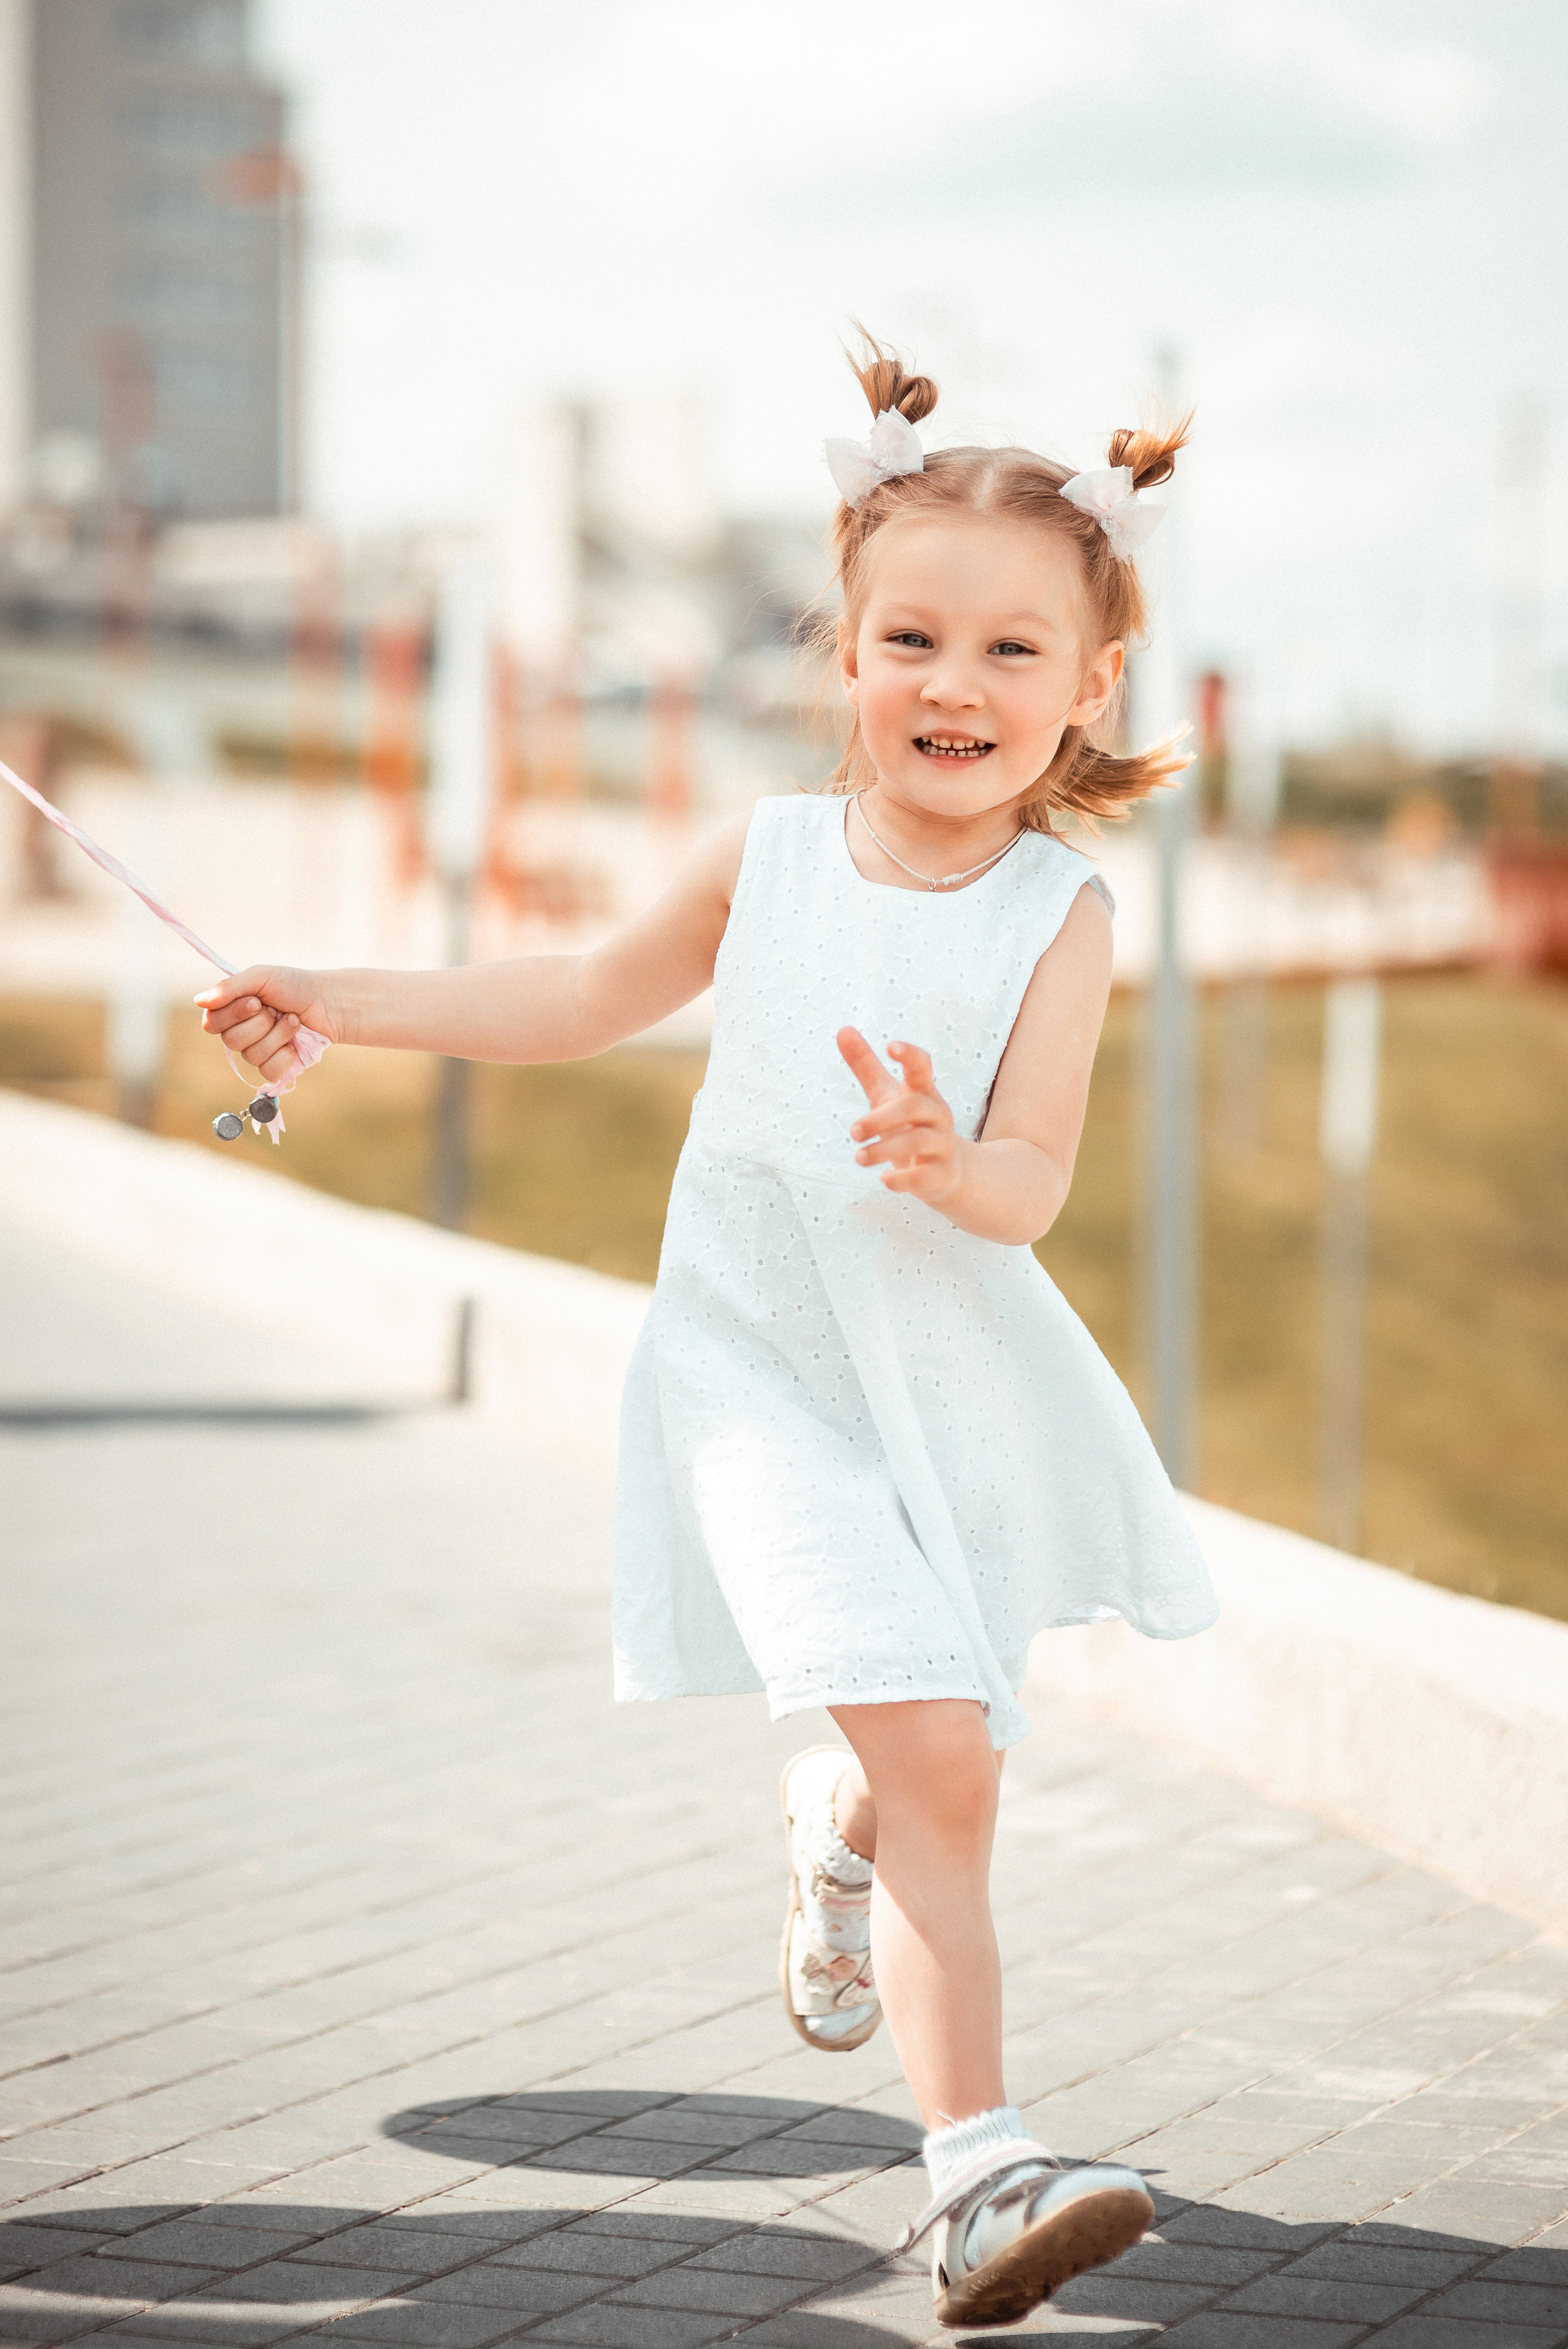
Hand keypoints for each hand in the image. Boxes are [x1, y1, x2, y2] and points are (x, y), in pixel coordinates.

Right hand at [195, 965, 339, 1083]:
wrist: (328, 1002)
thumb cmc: (294, 986)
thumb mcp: (261, 977)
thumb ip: (229, 988)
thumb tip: (198, 1001)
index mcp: (231, 1012)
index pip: (212, 1023)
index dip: (233, 1015)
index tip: (256, 1001)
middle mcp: (240, 1033)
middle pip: (231, 1041)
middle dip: (261, 1023)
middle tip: (277, 1010)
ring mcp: (257, 1051)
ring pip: (252, 1055)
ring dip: (278, 1035)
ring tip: (293, 1021)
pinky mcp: (276, 1066)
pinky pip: (268, 1071)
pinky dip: (284, 1055)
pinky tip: (294, 1045)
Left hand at [838, 1027, 963, 1206]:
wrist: (947, 1171)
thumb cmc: (910, 1125)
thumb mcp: (888, 1095)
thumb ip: (866, 1066)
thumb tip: (842, 1029)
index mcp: (923, 1092)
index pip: (922, 1067)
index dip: (909, 1054)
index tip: (890, 1046)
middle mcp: (937, 1115)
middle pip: (914, 1107)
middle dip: (880, 1119)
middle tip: (853, 1131)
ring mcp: (942, 1145)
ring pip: (918, 1142)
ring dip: (883, 1150)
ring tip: (858, 1157)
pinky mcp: (942, 1174)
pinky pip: (925, 1176)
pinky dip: (903, 1179)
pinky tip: (884, 1179)